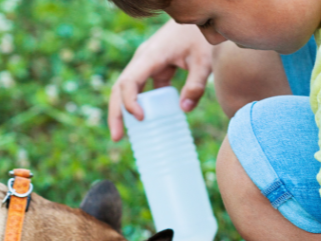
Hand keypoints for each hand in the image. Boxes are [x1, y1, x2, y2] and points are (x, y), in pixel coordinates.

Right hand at [108, 19, 213, 140]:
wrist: (198, 22)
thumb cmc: (200, 38)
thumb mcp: (203, 61)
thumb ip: (196, 85)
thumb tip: (184, 110)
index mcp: (150, 56)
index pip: (129, 81)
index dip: (130, 102)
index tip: (141, 118)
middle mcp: (142, 61)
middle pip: (119, 89)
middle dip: (116, 114)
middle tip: (117, 138)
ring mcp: (145, 65)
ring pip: (125, 90)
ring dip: (122, 112)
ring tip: (122, 136)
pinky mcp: (152, 69)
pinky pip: (139, 90)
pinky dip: (138, 106)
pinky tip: (142, 123)